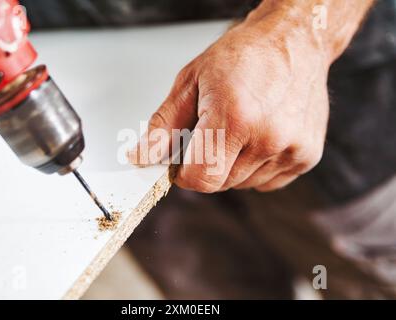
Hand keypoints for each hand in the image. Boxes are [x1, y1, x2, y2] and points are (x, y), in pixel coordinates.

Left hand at [129, 8, 331, 192]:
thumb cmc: (244, 55)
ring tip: (240, 128)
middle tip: (213, 132)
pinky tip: (259, 136)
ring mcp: (291, 149)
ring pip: (241, 184)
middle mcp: (267, 137)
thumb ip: (163, 126)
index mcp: (235, 117)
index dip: (183, 174)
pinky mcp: (306, 156)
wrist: (294, 42)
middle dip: (207, 165)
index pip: (200, 178)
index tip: (182, 161)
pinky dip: (254, 167)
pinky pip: (265, 182)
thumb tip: (142, 157)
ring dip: (232, 165)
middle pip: (219, 183)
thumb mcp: (191, 82)